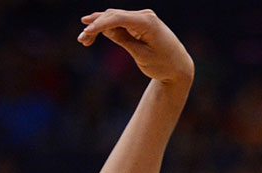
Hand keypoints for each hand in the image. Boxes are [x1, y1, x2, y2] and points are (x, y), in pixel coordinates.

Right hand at [78, 9, 193, 84]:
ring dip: (99, 27)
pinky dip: (107, 28)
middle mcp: (146, 16)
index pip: (118, 18)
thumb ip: (123, 40)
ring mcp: (143, 18)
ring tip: (84, 40)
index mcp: (148, 23)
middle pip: (113, 16)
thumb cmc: (163, 65)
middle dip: (95, 26)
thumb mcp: (141, 55)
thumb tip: (104, 29)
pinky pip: (120, 22)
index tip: (86, 33)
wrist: (179, 67)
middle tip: (81, 40)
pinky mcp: (140, 23)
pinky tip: (93, 33)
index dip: (100, 24)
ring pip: (114, 18)